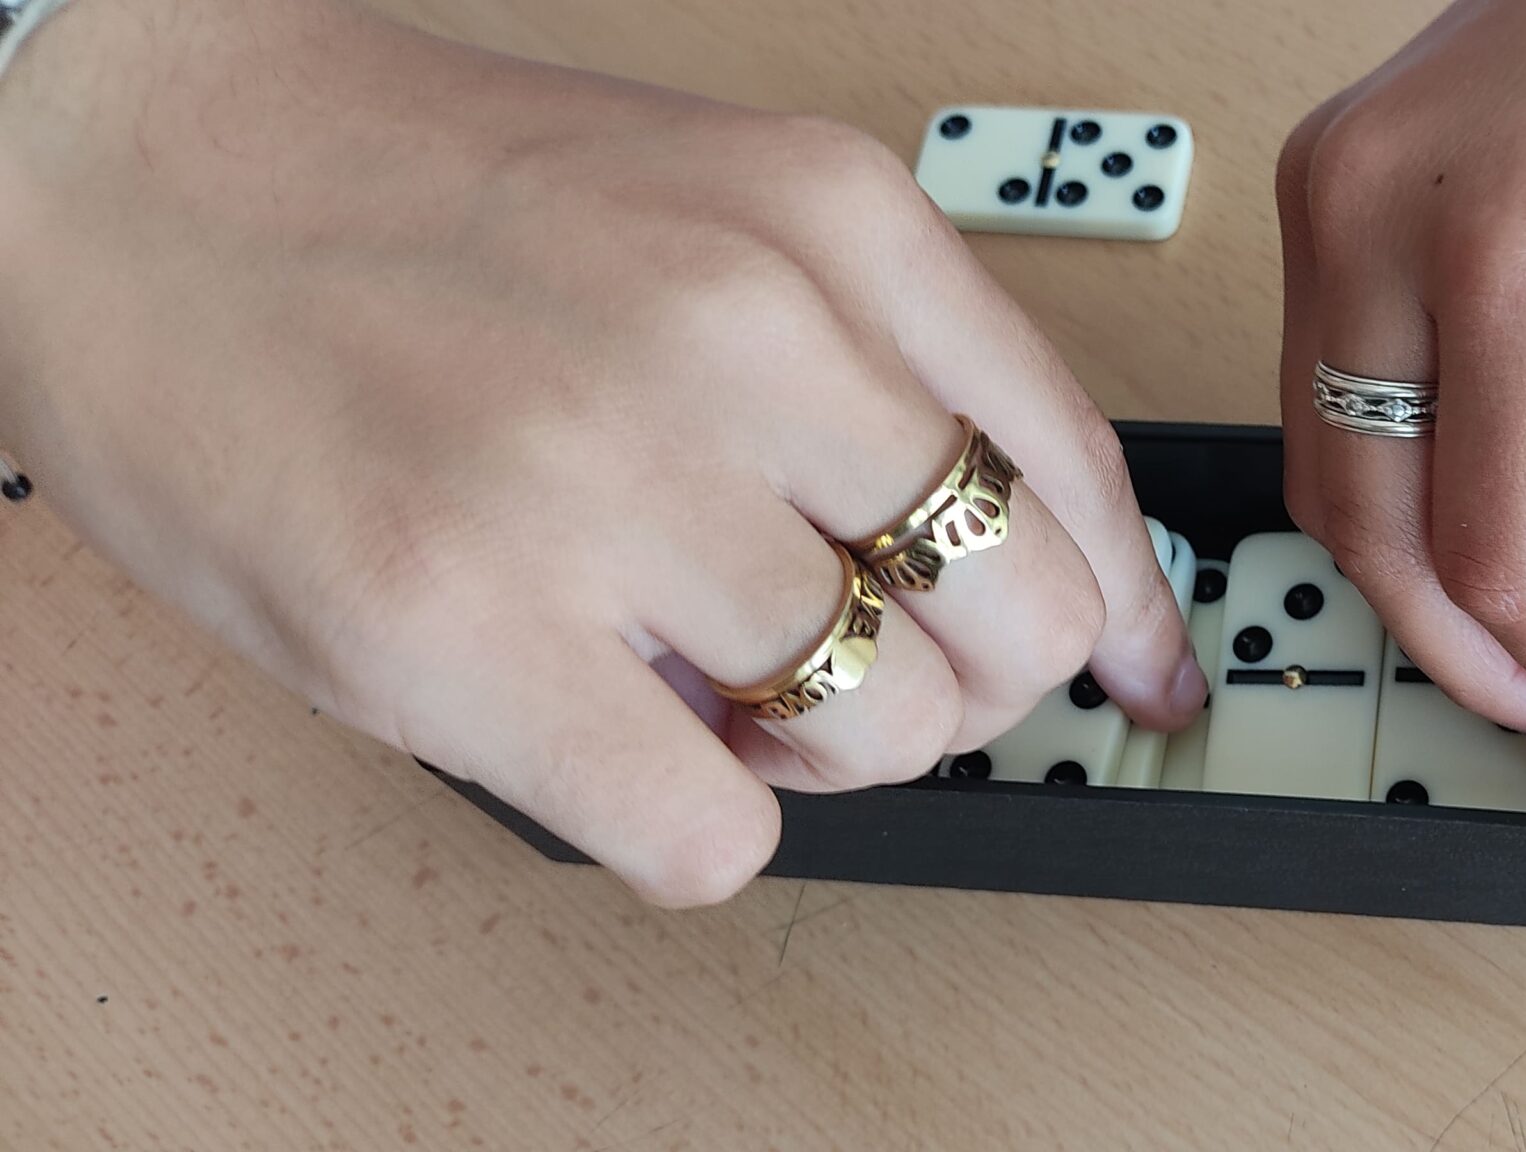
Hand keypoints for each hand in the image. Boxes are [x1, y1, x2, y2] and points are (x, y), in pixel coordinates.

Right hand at [0, 0, 1202, 905]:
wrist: (126, 167)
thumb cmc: (419, 202)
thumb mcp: (719, 211)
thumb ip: (896, 370)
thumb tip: (1080, 585)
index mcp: (830, 219)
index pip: (1078, 470)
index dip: (1124, 605)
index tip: (1135, 672)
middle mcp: (743, 333)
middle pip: (1026, 623)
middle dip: (962, 679)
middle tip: (853, 660)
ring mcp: (604, 481)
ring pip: (896, 736)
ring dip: (821, 749)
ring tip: (700, 678)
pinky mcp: (463, 630)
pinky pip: (719, 838)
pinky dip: (694, 822)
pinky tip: (614, 732)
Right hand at [1274, 0, 1525, 757]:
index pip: (1505, 557)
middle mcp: (1389, 228)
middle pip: (1381, 540)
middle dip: (1482, 659)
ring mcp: (1330, 200)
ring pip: (1326, 479)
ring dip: (1421, 583)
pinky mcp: (1318, 185)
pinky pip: (1321, 390)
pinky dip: (1396, 481)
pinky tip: (1487, 507)